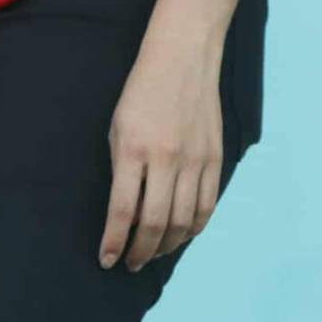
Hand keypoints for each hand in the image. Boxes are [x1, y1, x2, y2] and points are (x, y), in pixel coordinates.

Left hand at [98, 40, 223, 273]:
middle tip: (130, 264)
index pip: (122, 211)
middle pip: (154, 224)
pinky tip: (181, 235)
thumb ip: (122, 169)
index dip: (113, 241)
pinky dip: (193, 228)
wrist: (183, 57)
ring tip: (153, 253)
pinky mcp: (214, 157)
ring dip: (166, 246)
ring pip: (182, 221)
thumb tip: (125, 213)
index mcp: (134, 150)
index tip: (107, 260)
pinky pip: (206, 206)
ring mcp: (194, 159)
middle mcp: (166, 159)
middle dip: (139, 252)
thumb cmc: (142, 91)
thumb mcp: (118, 127)